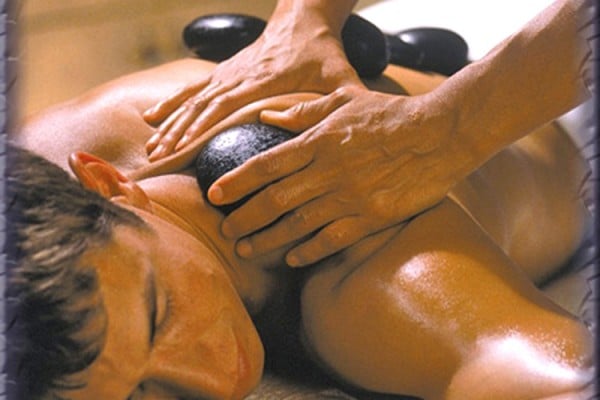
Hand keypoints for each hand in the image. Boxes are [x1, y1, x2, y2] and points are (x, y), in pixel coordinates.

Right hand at [144, 16, 360, 160]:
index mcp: (264, 81)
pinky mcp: (225, 71)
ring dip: (171, 124)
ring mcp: (229, 72)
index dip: (200, 130)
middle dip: (178, 134)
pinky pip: (193, 88)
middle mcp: (240, 76)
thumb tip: (355, 139)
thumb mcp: (339, 78)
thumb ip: (342, 105)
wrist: (304, 17)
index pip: (225, 108)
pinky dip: (172, 103)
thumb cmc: (322, 51)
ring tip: (150, 147)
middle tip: (156, 160)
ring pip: (193, 100)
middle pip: (202, 108)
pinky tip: (152, 117)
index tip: (179, 152)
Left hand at [208, 86, 468, 265]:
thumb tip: (268, 117)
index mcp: (319, 142)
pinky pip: (333, 239)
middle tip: (224, 230)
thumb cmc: (391, 114)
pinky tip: (291, 259)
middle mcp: (328, 172)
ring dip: (267, 239)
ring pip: (298, 224)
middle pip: (275, 199)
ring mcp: (350, 197)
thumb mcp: (345, 101)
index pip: (267, 164)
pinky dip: (309, 250)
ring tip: (245, 249)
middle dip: (244, 217)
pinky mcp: (372, 217)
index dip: (237, 181)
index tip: (214, 194)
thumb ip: (304, 112)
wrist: (440, 134)